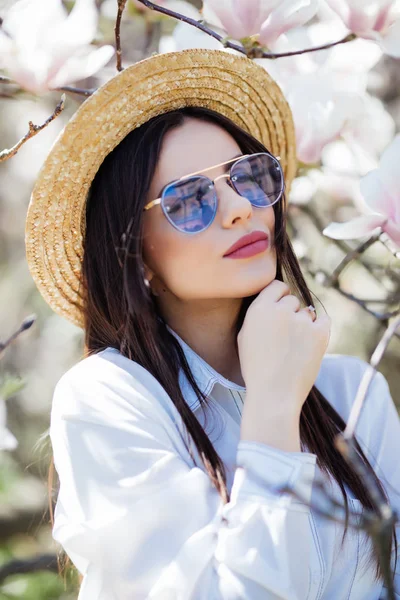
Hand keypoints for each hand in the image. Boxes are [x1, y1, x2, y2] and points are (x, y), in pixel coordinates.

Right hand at [238, 280, 330, 423]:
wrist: (274, 394)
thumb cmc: (256, 369)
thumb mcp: (245, 337)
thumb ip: (258, 314)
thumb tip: (274, 301)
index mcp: (259, 309)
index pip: (277, 286)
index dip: (279, 297)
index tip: (280, 310)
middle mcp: (281, 310)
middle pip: (293, 300)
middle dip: (291, 314)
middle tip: (286, 337)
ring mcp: (302, 321)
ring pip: (308, 313)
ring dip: (304, 324)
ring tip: (295, 348)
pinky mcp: (320, 333)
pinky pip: (324, 320)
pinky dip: (320, 328)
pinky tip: (311, 342)